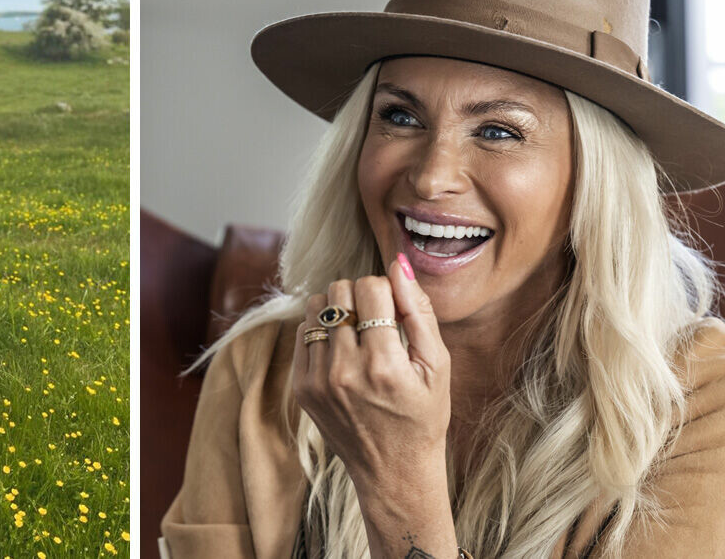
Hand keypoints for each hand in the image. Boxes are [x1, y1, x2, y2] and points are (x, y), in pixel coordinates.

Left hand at [291, 252, 450, 495]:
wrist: (392, 471)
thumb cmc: (423, 416)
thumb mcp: (437, 366)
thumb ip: (419, 312)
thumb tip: (399, 265)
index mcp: (383, 364)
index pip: (370, 287)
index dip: (386, 291)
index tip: (394, 313)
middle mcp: (344, 371)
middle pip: (338, 291)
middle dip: (360, 297)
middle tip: (376, 322)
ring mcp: (316, 380)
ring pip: (315, 307)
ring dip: (337, 310)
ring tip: (357, 333)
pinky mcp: (301, 387)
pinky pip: (302, 332)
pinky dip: (321, 331)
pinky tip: (342, 350)